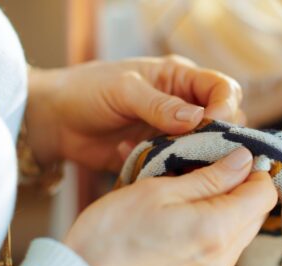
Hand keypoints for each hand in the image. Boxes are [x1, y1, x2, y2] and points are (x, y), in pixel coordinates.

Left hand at [26, 56, 243, 170]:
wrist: (56, 121)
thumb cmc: (87, 91)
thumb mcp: (123, 90)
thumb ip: (159, 105)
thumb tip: (197, 119)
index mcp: (180, 79)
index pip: (222, 89)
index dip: (225, 107)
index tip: (213, 125)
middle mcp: (182, 106)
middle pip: (222, 122)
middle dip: (215, 138)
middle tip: (196, 152)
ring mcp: (172, 134)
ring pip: (203, 149)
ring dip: (192, 159)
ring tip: (168, 161)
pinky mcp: (159, 156)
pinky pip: (178, 168)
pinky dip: (167, 170)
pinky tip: (137, 160)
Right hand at [64, 148, 276, 265]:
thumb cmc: (113, 232)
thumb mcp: (159, 190)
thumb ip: (210, 177)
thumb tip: (244, 160)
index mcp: (217, 229)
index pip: (265, 194)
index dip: (254, 170)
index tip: (232, 158)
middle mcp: (222, 260)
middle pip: (254, 214)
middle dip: (238, 189)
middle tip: (205, 172)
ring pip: (237, 234)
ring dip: (223, 210)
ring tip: (187, 197)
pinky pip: (218, 254)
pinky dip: (209, 233)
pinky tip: (179, 224)